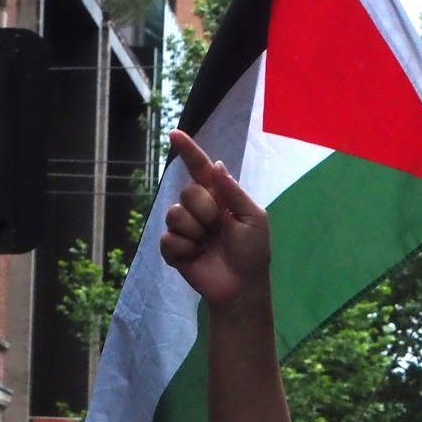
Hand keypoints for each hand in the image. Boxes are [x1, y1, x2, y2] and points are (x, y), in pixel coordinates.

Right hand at [159, 129, 271, 311]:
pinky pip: (167, 239)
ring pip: (174, 214)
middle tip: (218, 228)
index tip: (175, 134)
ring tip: (207, 245)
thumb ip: (233, 192)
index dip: (188, 151)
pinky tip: (196, 257)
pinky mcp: (173, 249)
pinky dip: (183, 249)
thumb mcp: (253, 218)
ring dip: (194, 231)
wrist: (242, 287)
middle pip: (187, 192)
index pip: (200, 169)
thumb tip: (216, 165)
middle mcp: (199, 209)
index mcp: (219, 197)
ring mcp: (185, 229)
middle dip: (204, 210)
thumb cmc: (253, 252)